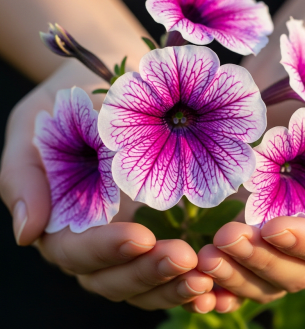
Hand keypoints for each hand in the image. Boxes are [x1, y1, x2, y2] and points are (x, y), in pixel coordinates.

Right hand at [0, 60, 215, 312]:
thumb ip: (23, 176)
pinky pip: (177, 263)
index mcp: (63, 220)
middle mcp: (98, 236)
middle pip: (116, 277)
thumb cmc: (68, 101)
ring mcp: (133, 233)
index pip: (77, 252)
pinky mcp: (165, 224)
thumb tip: (26, 232)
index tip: (140, 237)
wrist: (109, 81)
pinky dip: (196, 278)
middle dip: (149, 273)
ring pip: (148, 280)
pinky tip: (220, 281)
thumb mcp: (33, 127)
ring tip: (208, 276)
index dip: (105, 251)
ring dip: (176, 285)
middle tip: (186, 259)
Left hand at [197, 80, 304, 311]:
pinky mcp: (246, 231)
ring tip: (205, 258)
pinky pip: (235, 268)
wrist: (290, 79)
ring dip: (234, 275)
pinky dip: (219, 284)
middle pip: (293, 271)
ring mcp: (275, 238)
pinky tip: (197, 284)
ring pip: (261, 277)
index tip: (274, 226)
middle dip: (260, 260)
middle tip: (225, 238)